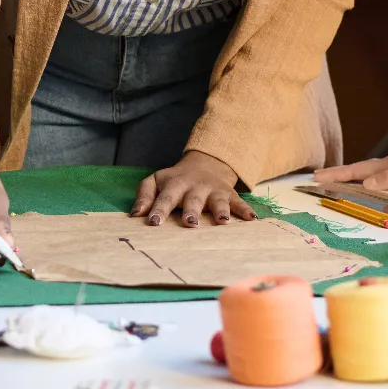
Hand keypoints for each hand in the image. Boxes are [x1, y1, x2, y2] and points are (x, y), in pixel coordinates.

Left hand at [132, 150, 253, 226]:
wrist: (204, 165)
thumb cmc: (175, 181)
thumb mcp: (156, 181)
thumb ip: (144, 195)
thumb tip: (135, 214)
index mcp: (174, 184)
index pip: (165, 197)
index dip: (159, 209)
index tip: (153, 222)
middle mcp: (194, 187)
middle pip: (192, 199)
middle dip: (191, 211)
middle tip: (190, 224)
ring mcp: (213, 190)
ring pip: (217, 201)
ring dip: (220, 210)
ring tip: (223, 222)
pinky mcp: (229, 194)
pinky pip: (239, 202)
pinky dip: (245, 210)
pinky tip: (252, 220)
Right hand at [317, 147, 387, 193]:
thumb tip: (366, 183)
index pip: (357, 171)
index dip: (337, 174)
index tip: (317, 177)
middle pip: (357, 168)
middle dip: (337, 173)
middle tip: (316, 177)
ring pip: (366, 170)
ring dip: (349, 175)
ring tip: (334, 179)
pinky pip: (377, 174)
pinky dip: (364, 177)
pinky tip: (366, 182)